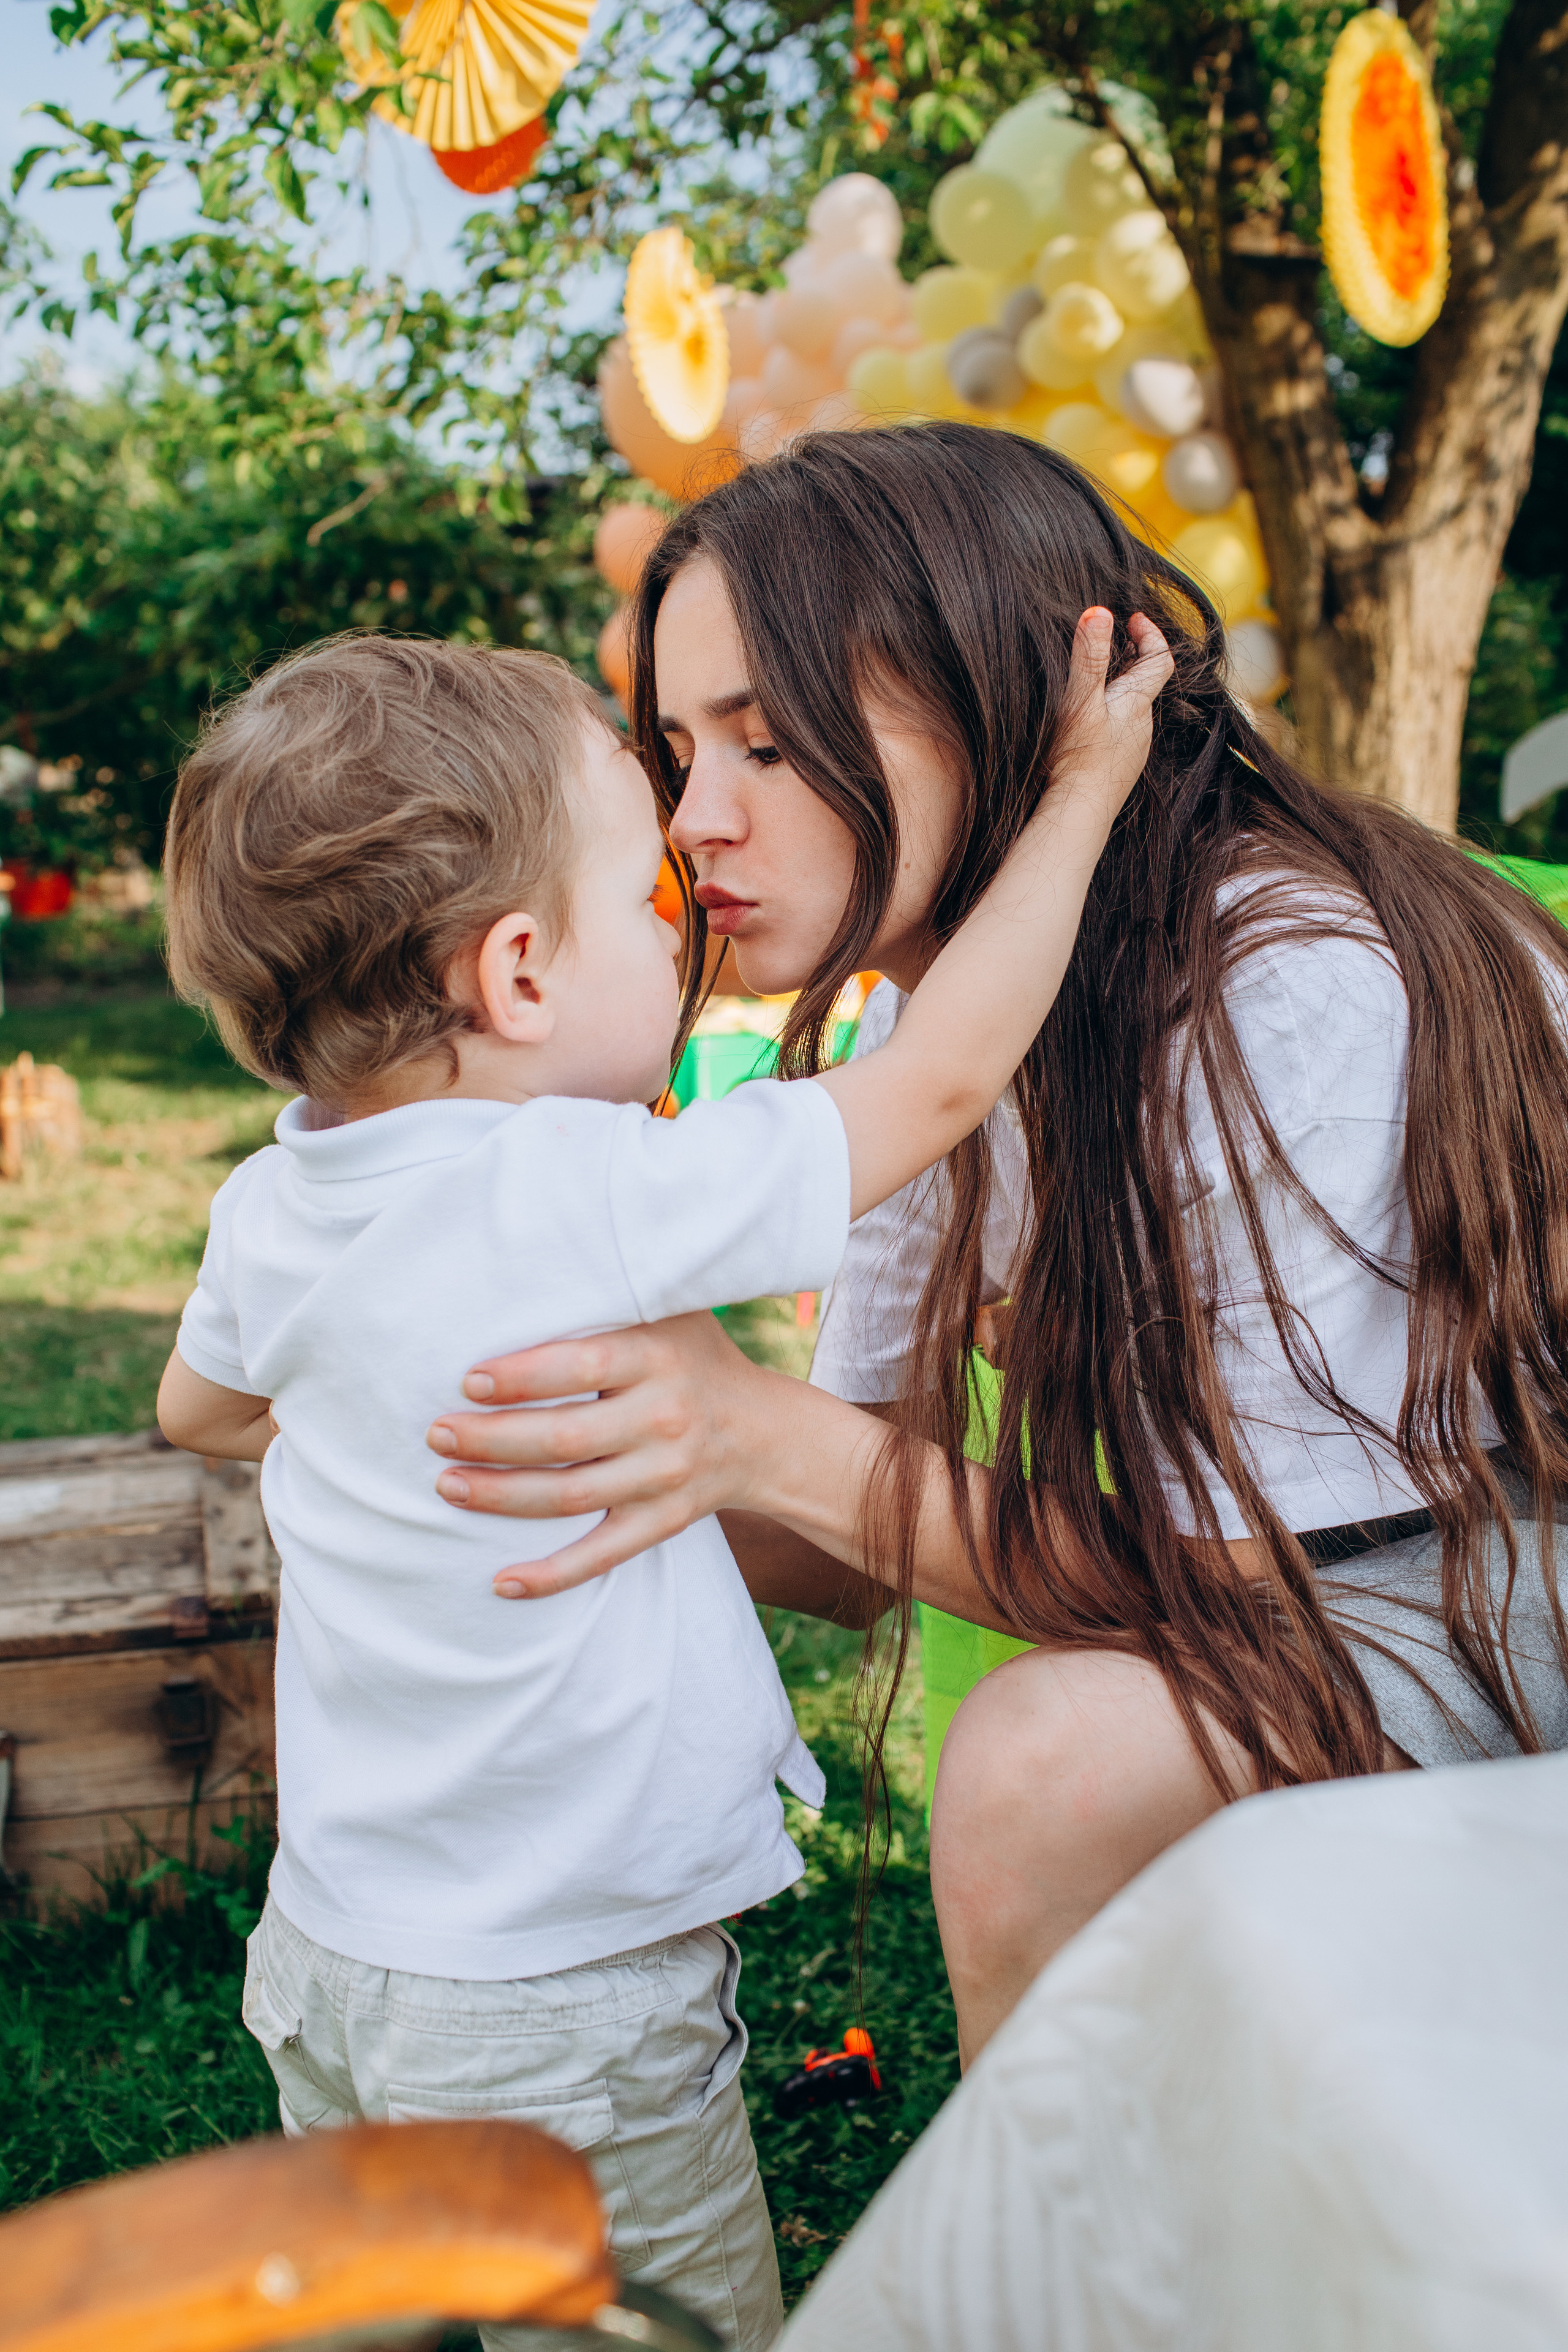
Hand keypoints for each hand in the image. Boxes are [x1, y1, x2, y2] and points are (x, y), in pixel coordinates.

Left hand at [424, 1311, 776, 1597]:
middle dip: (491, 1440)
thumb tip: (523, 1269)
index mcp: (658, 1358)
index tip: (467, 1382)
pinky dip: (552, 1575)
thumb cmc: (692, 1358)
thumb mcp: (669, 1312)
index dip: (519, 1377)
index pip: (579, 1366)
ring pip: (571, 1497)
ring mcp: (665, 1477)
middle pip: (563, 1438)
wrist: (764, 1433)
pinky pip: (603, 1556)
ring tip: (448, 1486)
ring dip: (501, 1497)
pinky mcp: (663, 1522)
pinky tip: (501, 1582)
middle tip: (437, 1434)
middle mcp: (664, 1418)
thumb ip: (610, 1295)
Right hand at [1048, 606, 1172, 831]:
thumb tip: (1099, 611)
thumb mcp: (1080, 701)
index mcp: (1136, 704)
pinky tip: (1087, 724)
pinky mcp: (1119, 769)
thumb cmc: (1077, 759)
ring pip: (1132, 710)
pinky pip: (1121, 733)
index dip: (1151, 634)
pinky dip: (1110, 716)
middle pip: (1146, 683)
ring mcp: (1132, 751)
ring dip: (1119, 689)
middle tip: (1110, 641)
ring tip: (1094, 679)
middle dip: (1131, 658)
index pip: (1160, 660)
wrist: (1078, 816)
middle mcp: (1142, 727)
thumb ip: (1088, 657)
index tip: (1133, 619)